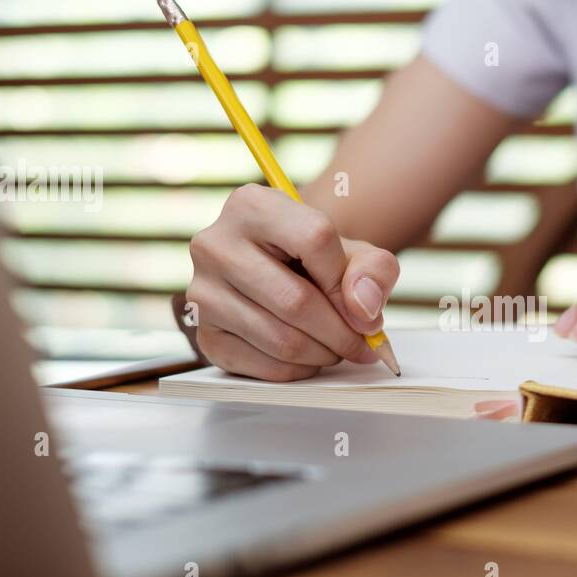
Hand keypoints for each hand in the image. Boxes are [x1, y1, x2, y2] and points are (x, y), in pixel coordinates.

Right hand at [186, 183, 399, 380]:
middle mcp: (215, 244)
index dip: (348, 283)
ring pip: (281, 339)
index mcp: (252, 205)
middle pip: (296, 301)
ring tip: (338, 349)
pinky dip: (298, 371)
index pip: (314, 238)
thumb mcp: (354, 252)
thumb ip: (374, 271)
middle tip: (361, 345)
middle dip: (341, 333)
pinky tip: (309, 357)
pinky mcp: (205, 334)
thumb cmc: (316, 261)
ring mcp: (203, 291)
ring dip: (323, 354)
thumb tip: (363, 310)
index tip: (364, 310)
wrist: (277, 275)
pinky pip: (263, 365)